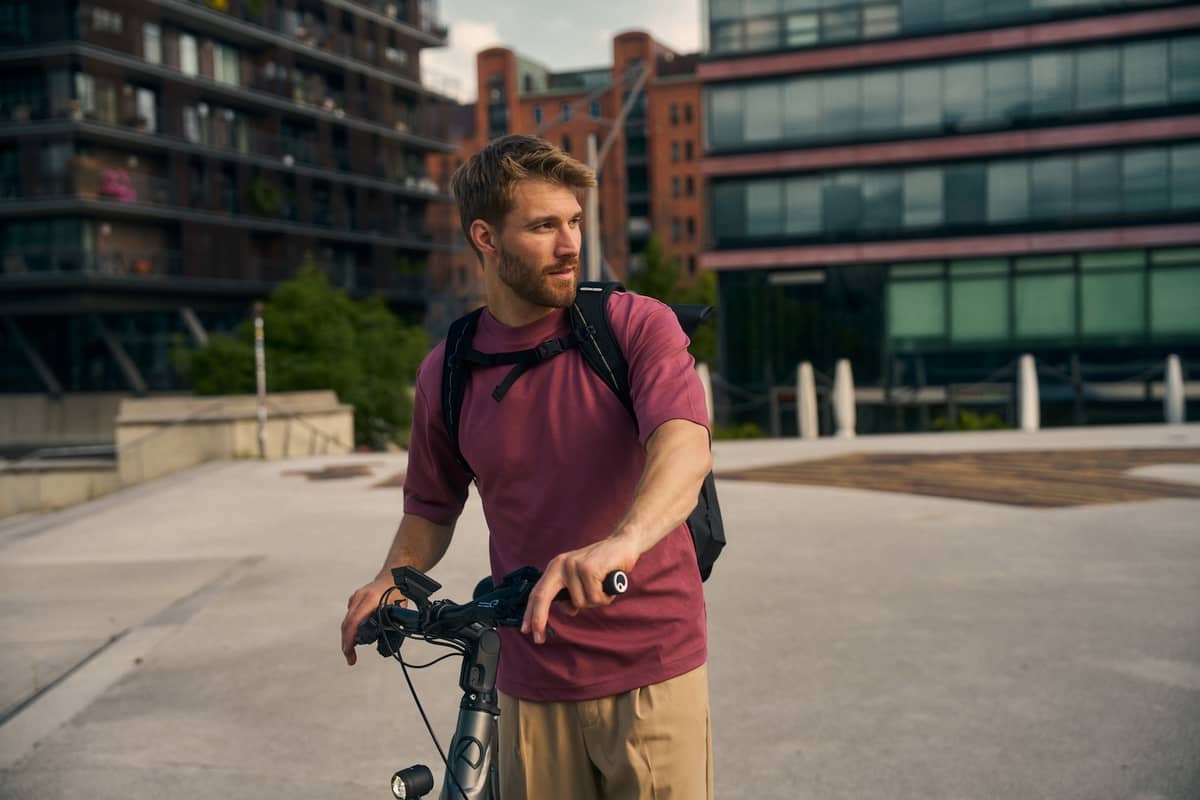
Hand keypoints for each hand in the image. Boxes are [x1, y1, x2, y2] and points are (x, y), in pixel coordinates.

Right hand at [341, 575, 401, 664]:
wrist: (393, 575)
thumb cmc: (397, 592)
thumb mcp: (398, 609)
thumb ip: (391, 626)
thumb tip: (385, 647)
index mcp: (370, 599)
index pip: (354, 621)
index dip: (350, 639)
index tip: (349, 652)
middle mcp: (359, 597)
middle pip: (347, 623)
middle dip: (347, 643)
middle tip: (350, 658)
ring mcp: (355, 598)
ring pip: (347, 621)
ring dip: (348, 637)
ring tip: (351, 653)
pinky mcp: (355, 600)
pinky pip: (350, 616)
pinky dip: (351, 628)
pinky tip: (355, 639)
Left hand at [521, 535, 638, 644]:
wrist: (622, 544)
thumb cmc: (602, 565)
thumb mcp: (579, 578)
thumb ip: (570, 593)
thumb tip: (567, 610)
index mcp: (556, 567)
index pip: (537, 592)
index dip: (530, 612)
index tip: (525, 630)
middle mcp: (561, 565)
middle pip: (543, 596)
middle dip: (539, 619)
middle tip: (538, 639)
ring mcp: (574, 566)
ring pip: (580, 603)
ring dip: (596, 601)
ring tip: (602, 586)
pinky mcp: (589, 569)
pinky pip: (595, 598)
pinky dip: (606, 596)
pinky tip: (609, 582)